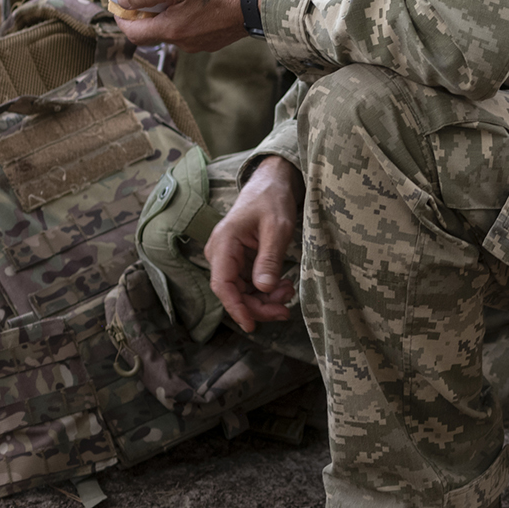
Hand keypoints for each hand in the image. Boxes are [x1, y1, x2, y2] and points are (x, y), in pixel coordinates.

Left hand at [115, 0, 250, 51]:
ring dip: (168, 15)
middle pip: (154, 32)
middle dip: (146, 15)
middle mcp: (184, 43)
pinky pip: (193, 30)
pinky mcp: (216, 40)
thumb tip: (124, 0)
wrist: (260, 3)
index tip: (119, 7)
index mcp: (171, 31)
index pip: (134, 34)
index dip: (122, 20)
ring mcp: (201, 43)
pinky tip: (198, 2)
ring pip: (175, 30)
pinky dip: (187, 17)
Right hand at [206, 155, 302, 331]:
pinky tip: (283, 286)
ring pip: (241, 291)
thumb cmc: (273, 199)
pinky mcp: (238, 260)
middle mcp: (220, 252)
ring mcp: (228, 257)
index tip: (252, 325)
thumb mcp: (277, 228)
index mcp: (224, 243)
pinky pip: (248, 283)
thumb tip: (263, 289)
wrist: (272, 182)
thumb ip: (269, 258)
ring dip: (264, 299)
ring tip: (288, 292)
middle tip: (285, 310)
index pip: (223, 285)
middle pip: (233, 292)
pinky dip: (265, 289)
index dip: (236, 308)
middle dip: (258, 306)